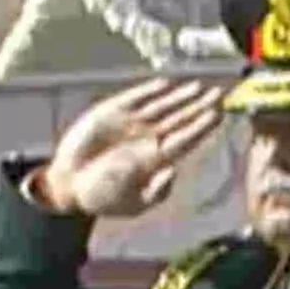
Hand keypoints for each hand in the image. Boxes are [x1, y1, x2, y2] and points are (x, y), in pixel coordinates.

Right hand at [31, 76, 228, 223]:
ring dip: (179, 97)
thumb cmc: (103, 196)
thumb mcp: (134, 203)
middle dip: (199, 107)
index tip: (219, 114)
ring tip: (198, 87)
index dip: (203, 127)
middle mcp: (147, 138)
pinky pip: (133, 99)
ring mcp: (130, 125)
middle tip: (219, 94)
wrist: (70, 186)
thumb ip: (156, 191)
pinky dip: (148, 91)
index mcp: (157, 159)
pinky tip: (165, 85)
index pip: (186, 139)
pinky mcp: (109, 113)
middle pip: (179, 119)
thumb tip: (173, 172)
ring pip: (161, 106)